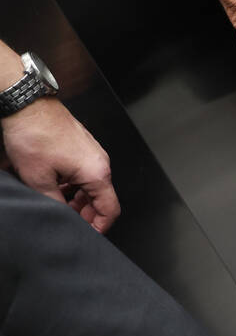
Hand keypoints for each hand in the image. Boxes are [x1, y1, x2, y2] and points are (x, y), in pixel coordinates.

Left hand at [1, 98, 119, 232]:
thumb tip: (62, 215)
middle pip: (101, 198)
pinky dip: (74, 183)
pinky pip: (84, 171)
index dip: (100, 226)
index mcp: (97, 173)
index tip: (88, 233)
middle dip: (86, 213)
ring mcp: (92, 152)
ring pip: (91, 185)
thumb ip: (54, 203)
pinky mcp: (82, 145)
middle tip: (68, 219)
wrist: (26, 103)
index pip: (110, 210)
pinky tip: (56, 184)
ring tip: (57, 201)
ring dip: (77, 198)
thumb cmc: (34, 132)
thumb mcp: (38, 178)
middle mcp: (100, 162)